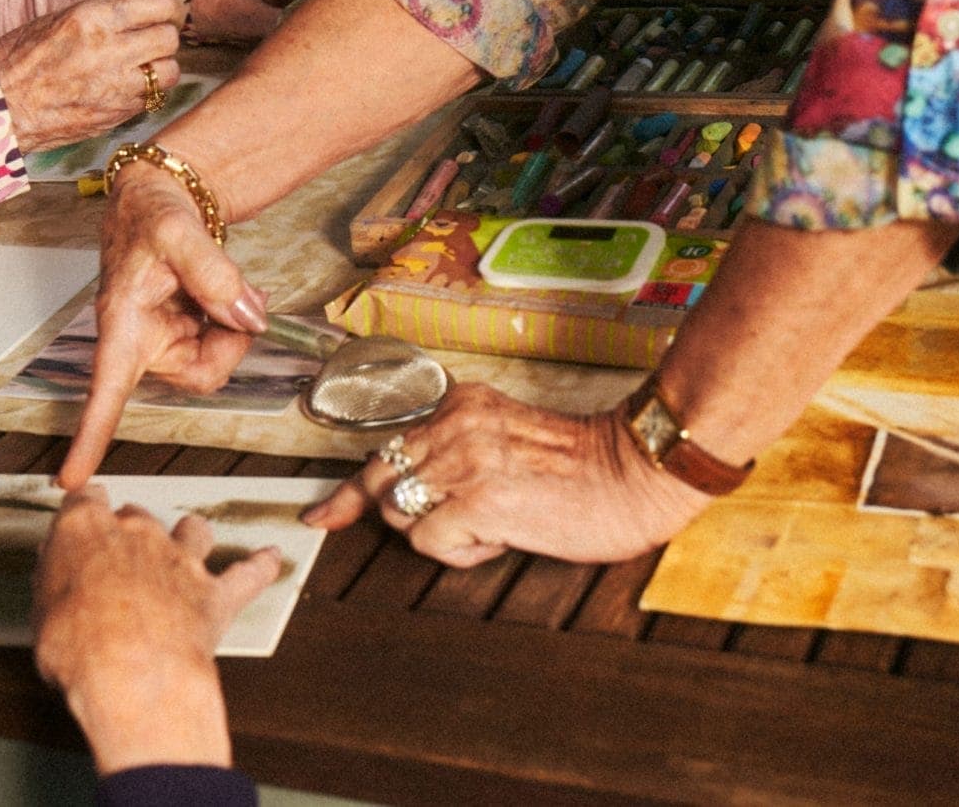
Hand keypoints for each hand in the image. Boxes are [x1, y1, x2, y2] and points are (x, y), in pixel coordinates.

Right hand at [0, 0, 183, 150]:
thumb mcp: (58, 18)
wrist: (1, 108)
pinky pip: (153, 98)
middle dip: (165, 35)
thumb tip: (142, 2)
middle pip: (169, 37)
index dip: (170, 6)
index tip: (167, 11)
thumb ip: (103, 9)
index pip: (159, 2)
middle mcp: (109, 50)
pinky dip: (147, 91)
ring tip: (143, 66)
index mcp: (92, 18)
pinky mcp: (118, 114)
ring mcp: (116, 86)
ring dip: (161, 67)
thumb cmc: (21, 60)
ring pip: (170, 71)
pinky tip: (127, 86)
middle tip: (154, 38)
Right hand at [34, 488, 279, 773]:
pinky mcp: (215, 595)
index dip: (83, 511)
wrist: (133, 677)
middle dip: (130, 532)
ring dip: (190, 536)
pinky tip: (270, 558)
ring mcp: (181, 560)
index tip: (81, 520)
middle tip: (121, 559)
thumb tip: (54, 576)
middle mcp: (137, 533)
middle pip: (137, 515)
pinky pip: (248, 573)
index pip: (85, 499)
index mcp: (86, 529)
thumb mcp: (41, 617)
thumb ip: (53, 585)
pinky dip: (260, 566)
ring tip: (188, 545)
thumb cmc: (79, 651)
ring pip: (193, 529)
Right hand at [60, 166, 264, 487]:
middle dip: (230, 341)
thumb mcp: (179, 231)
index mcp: (122, 323)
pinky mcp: (182, 335)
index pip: (106, 389)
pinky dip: (235, 323)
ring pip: (214, 363)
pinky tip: (228, 294)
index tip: (69, 478)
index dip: (89, 436)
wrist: (157, 199)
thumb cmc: (149, 213)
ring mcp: (163, 341)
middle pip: (197, 375)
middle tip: (240, 296)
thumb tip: (246, 315)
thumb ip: (213, 273)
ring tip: (229, 286)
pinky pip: (220, 348)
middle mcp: (139, 342)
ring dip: (234, 329)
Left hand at [183, 0, 327, 42]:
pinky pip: (324, 2)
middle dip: (336, 12)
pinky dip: (325, 19)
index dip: (329, 4)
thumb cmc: (218, 4)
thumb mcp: (243, 16)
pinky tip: (324, 37)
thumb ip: (274, 24)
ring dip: (332, 17)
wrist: (207, 4)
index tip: (332, 30)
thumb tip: (303, 38)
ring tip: (331, 42)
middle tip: (334, 41)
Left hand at [299, 384, 708, 566]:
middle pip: (379, 483)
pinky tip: (498, 538)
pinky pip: (431, 542)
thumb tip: (417, 490)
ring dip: (440, 533)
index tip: (322, 514)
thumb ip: (461, 449)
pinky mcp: (479, 501)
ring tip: (492, 524)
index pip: (386, 447)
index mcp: (461, 405)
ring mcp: (464, 463)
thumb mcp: (508, 437)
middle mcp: (454, 427)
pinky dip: (459, 552)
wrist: (635, 474)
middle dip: (385, 515)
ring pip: (402, 516)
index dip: (350, 491)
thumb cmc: (585, 466)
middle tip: (420, 530)